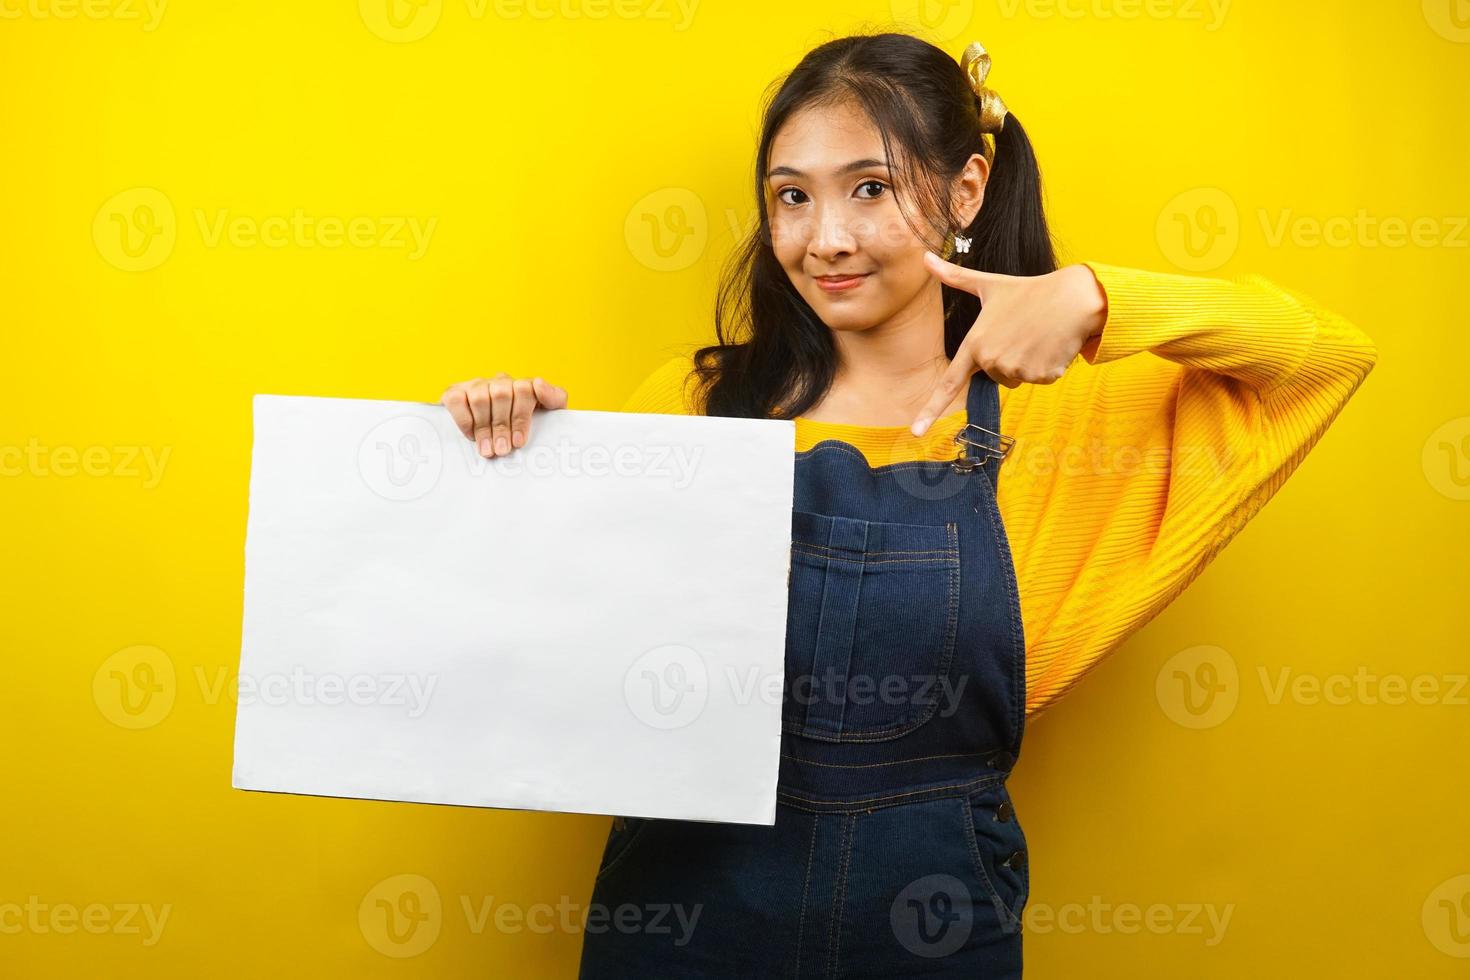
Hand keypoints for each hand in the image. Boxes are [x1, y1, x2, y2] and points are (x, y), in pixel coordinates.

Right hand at [440, 373, 568, 456]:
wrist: (490, 443)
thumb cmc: (522, 434)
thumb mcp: (547, 417)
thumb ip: (554, 398)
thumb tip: (539, 384)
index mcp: (523, 386)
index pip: (525, 389)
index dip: (521, 417)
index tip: (519, 442)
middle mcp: (500, 382)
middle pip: (502, 394)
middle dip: (502, 426)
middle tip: (502, 450)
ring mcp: (477, 385)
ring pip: (480, 397)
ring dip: (484, 427)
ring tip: (488, 450)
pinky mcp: (455, 392)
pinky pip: (457, 400)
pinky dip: (464, 420)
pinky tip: (471, 436)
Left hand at [911, 252, 1106, 435]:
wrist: (1074, 297)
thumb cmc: (1029, 290)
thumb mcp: (989, 283)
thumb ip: (954, 277)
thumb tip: (924, 256)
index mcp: (976, 344)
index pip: (949, 383)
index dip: (930, 410)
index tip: (917, 432)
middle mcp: (994, 361)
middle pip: (996, 376)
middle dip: (1009, 359)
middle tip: (1022, 333)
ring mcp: (1019, 370)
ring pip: (1019, 379)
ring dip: (1029, 362)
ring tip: (1038, 336)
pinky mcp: (1043, 376)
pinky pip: (1041, 379)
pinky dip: (1048, 365)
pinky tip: (1052, 344)